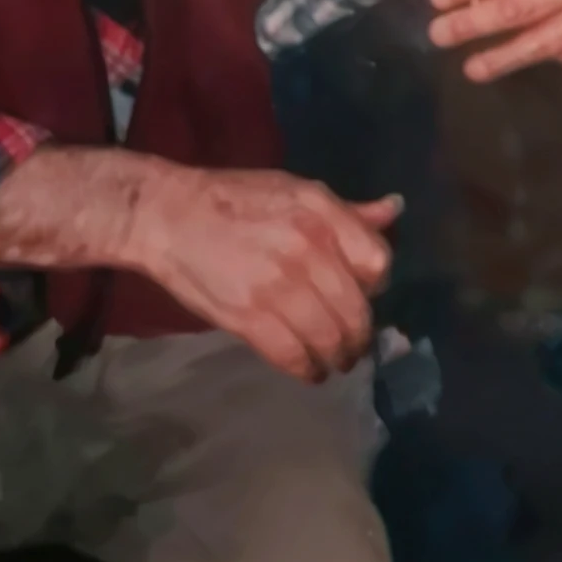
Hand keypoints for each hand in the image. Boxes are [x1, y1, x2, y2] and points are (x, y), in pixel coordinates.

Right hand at [129, 164, 400, 383]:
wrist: (168, 214)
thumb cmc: (233, 199)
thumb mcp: (294, 190)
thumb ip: (345, 211)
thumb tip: (394, 211)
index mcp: (320, 211)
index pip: (377, 263)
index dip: (373, 286)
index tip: (359, 296)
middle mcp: (307, 247)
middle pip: (357, 311)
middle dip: (357, 336)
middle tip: (350, 346)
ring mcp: (279, 284)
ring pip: (330, 339)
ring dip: (336, 359)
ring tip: (330, 361)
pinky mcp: (249, 316)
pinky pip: (295, 356)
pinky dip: (307, 370)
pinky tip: (307, 370)